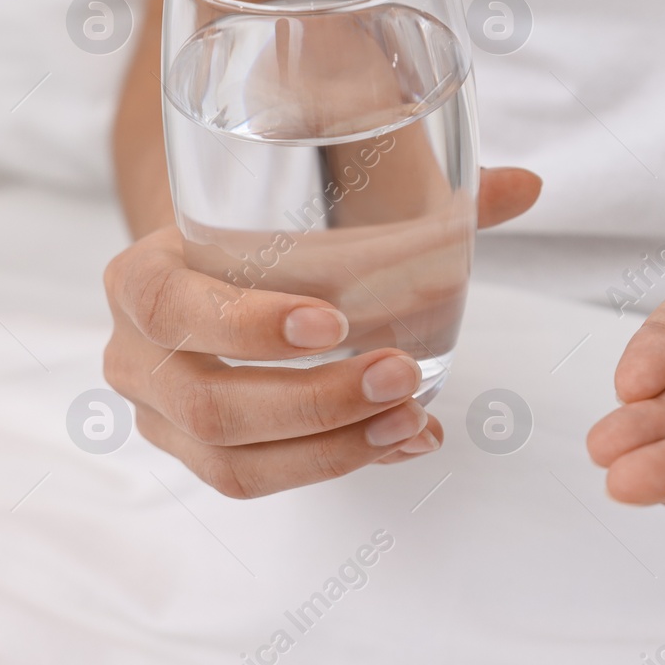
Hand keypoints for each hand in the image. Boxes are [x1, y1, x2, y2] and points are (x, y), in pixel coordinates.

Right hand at [103, 166, 540, 495]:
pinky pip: (260, 480)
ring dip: (332, 446)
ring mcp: (161, 418)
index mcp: (143, 277)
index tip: (336, 322)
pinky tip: (401, 440)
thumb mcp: (318, 208)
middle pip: (210, 404)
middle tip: (403, 375)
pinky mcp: (200, 459)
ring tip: (414, 417)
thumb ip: (421, 197)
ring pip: (235, 460)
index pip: (175, 306)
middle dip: (315, 400)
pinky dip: (336, 464)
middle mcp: (136, 354)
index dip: (248, 323)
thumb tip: (528, 185)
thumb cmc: (270, 240)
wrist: (218, 277)